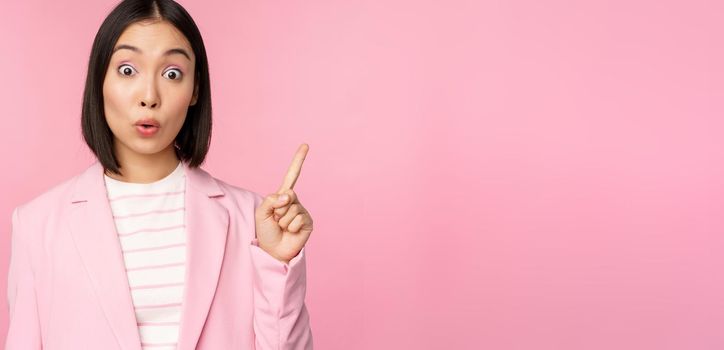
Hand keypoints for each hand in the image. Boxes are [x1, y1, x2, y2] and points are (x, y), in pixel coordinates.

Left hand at [254, 144, 313, 263]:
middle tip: (276, 220)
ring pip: (292, 209)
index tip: (306, 145)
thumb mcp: (261, 212)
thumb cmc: (265, 232)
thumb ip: (272, 199)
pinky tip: (290, 232)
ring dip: (283, 220)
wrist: (273, 251)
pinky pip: (298, 218)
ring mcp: (302, 211)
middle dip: (278, 209)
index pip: (292, 175)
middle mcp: (294, 201)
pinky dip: (290, 227)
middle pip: (288, 194)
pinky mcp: (308, 222)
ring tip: (282, 228)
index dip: (299, 160)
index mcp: (283, 196)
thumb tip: (289, 196)